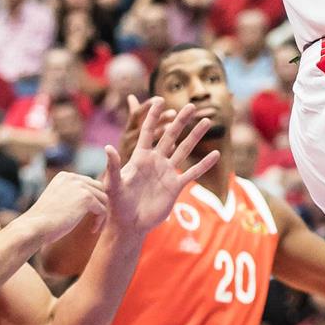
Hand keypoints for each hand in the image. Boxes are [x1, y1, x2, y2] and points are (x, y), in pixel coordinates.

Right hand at [22, 172, 108, 245]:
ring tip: (94, 227)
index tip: (86, 216)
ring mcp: (80, 186)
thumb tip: (88, 202)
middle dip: (99, 205)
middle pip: (99, 188)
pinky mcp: (86, 197)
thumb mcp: (57, 202)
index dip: (92, 200)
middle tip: (95, 221)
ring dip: (101, 214)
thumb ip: (70, 196)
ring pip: (103, 199)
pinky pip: (103, 210)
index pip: (88, 184)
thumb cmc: (43, 221)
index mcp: (64, 177)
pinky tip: (92, 230)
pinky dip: (100, 221)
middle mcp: (72, 177)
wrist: (35, 226)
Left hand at [104, 98, 218, 236]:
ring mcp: (167, 172)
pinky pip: (192, 172)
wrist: (129, 224)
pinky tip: (216, 154)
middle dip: (180, 120)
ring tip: (207, 121)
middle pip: (170, 136)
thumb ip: (113, 166)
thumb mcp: (113, 184)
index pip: (147, 132)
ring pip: (184, 149)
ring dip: (195, 136)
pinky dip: (204, 164)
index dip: (153, 116)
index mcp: (139, 157)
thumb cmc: (117, 204)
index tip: (160, 99)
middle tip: (192, 105)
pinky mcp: (175, 186)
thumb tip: (108, 147)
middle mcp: (155, 161)